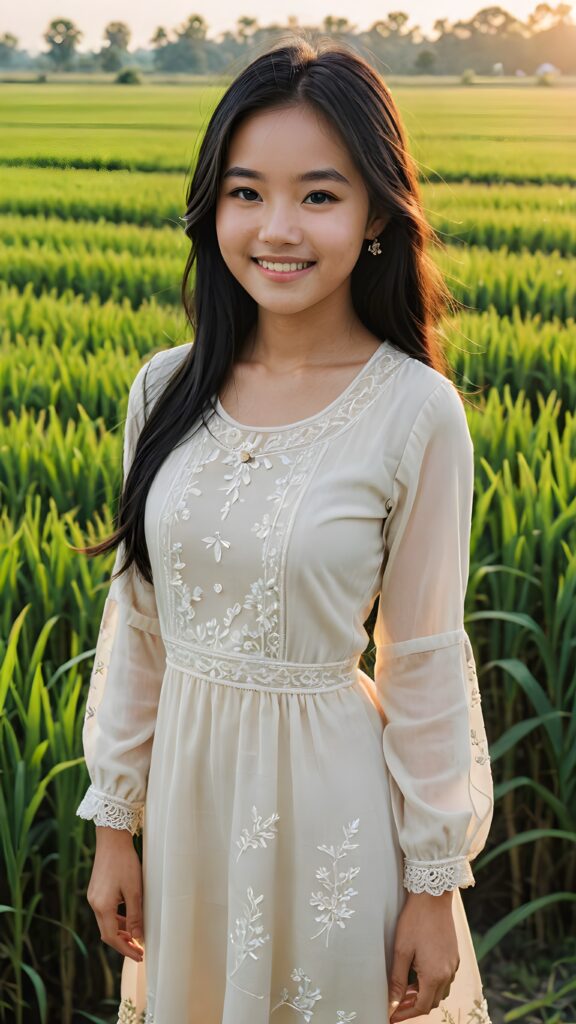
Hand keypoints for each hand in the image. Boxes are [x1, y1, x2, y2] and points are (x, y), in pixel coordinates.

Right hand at [87, 827, 144, 962]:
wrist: (112, 839)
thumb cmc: (125, 862)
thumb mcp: (134, 890)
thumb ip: (135, 915)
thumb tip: (137, 937)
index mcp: (102, 906)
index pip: (112, 938)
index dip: (125, 949)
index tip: (139, 955)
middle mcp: (94, 903)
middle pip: (107, 932)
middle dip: (123, 943)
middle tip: (139, 950)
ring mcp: (94, 896)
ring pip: (106, 922)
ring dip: (120, 931)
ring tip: (136, 937)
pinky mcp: (96, 890)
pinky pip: (105, 911)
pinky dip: (116, 919)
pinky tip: (128, 919)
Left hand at [388, 890, 458, 1021]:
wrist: (433, 896)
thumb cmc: (414, 921)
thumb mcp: (401, 951)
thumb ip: (397, 980)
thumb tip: (391, 1004)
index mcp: (435, 975)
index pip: (422, 1007)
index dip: (406, 1014)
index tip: (392, 1016)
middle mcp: (448, 973)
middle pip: (433, 1001)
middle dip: (414, 1006)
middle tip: (396, 1003)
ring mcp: (454, 964)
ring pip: (441, 991)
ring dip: (424, 994)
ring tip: (406, 989)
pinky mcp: (455, 955)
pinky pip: (446, 978)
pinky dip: (433, 983)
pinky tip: (419, 973)